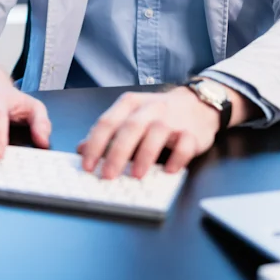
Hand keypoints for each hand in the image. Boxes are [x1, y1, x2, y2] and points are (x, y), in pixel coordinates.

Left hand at [77, 86, 226, 178]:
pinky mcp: (192, 132)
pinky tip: (168, 171)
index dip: (95, 144)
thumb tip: (82, 149)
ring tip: (136, 175)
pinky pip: (184, 145)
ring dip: (145, 155)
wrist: (197, 104)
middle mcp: (150, 109)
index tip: (87, 165)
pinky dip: (177, 158)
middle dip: (117, 153)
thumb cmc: (158, 113)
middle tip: (107, 175)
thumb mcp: (129, 116)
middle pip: (130, 129)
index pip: (107, 122)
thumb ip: (107, 132)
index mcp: (129, 104)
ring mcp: (172, 119)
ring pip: (157, 134)